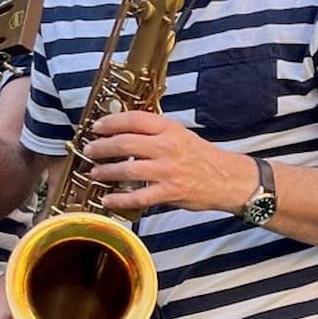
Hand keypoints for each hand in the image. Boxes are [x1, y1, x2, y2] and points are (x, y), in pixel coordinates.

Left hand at [82, 110, 257, 215]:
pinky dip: (119, 199)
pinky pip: (138, 197)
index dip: (111, 122)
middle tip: (90, 151)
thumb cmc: (202, 156)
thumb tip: (124, 131)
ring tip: (94, 173)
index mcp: (170, 129)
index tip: (97, 127)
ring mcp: (167, 171)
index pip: (134, 119)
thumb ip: (156, 132)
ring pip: (127, 169)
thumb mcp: (181, 134)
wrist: (227, 179)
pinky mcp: (169, 192)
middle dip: (101, 147)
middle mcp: (167, 147)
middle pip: (125, 143)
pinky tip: (107, 199)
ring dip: (106, 171)